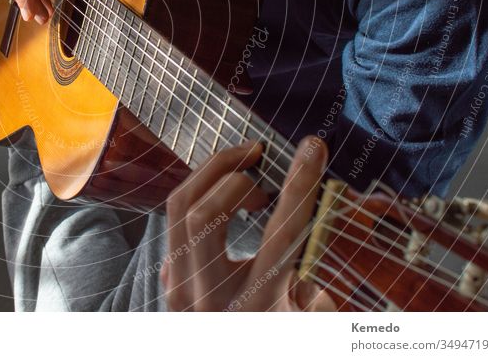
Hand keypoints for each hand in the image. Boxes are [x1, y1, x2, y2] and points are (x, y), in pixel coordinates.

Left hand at [163, 136, 334, 310]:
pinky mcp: (169, 274)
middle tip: (260, 157)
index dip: (300, 185)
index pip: (281, 235)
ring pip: (180, 206)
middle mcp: (207, 297)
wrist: (227, 351)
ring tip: (246, 169)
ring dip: (212, 174)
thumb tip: (318, 277)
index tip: (312, 148)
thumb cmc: (276, 327)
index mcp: (256, 307)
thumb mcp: (306, 320)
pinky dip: (199, 190)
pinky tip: (226, 188)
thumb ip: (317, 306)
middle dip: (233, 173)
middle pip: (203, 215)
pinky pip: (174, 216)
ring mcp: (180, 285)